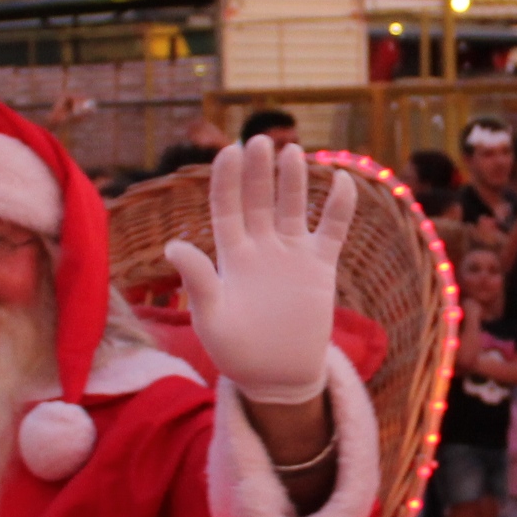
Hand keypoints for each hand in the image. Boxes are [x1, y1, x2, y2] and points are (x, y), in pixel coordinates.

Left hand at [162, 140, 355, 404]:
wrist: (278, 377)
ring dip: (293, 180)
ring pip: (293, 207)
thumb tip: (173, 244)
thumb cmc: (237, 352)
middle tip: (259, 139)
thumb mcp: (212, 319)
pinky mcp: (319, 267)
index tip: (228, 152)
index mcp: (230, 255)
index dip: (226, 180)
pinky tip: (344, 180)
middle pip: (258, 199)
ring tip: (293, 153)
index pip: (226, 208)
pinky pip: (331, 230)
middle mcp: (260, 247)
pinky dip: (339, 207)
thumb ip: (198, 281)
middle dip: (258, 171)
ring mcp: (291, 254)